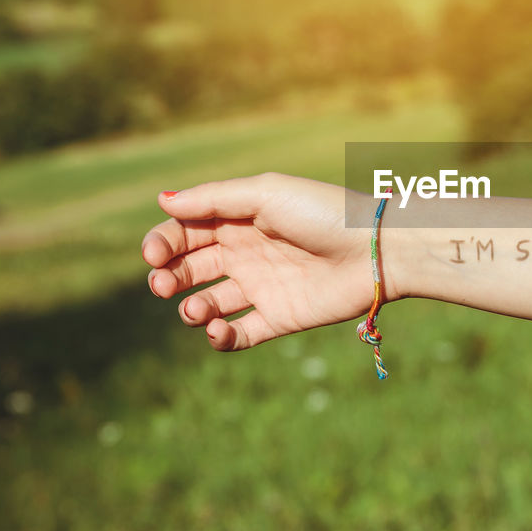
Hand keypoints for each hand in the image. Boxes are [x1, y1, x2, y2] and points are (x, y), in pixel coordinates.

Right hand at [140, 172, 387, 350]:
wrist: (377, 251)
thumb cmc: (324, 213)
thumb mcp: (266, 193)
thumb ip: (213, 198)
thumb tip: (163, 201)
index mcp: (239, 218)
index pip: (183, 232)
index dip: (161, 244)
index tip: (154, 256)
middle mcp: (246, 252)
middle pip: (189, 268)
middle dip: (167, 278)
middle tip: (164, 285)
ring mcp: (262, 287)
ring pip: (208, 303)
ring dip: (191, 309)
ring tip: (197, 309)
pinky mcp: (280, 318)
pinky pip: (239, 334)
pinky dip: (220, 337)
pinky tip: (217, 330)